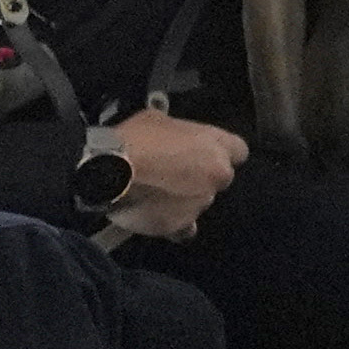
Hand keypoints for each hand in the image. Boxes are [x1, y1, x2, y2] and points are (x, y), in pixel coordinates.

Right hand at [99, 107, 249, 240]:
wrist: (109, 172)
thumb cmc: (133, 140)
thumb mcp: (158, 120)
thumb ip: (178, 132)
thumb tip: (172, 134)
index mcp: (215, 145)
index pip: (239, 150)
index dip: (223, 153)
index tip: (207, 154)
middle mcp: (215, 175)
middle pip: (220, 178)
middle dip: (202, 177)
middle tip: (176, 173)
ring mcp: (200, 202)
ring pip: (200, 202)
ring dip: (185, 199)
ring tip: (157, 192)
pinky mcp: (180, 225)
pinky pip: (184, 228)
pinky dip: (175, 223)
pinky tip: (158, 214)